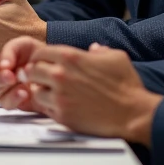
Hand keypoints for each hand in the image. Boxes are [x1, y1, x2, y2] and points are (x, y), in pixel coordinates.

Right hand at [0, 36, 42, 112]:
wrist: (49, 67)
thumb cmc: (33, 54)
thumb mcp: (22, 45)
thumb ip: (9, 51)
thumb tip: (3, 64)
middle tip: (8, 74)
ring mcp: (1, 92)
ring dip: (4, 86)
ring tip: (16, 80)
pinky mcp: (12, 102)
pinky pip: (7, 104)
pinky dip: (14, 98)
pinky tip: (24, 91)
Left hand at [25, 42, 162, 145]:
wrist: (133, 113)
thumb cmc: (126, 85)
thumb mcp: (116, 57)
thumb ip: (99, 50)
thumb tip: (93, 49)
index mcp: (71, 57)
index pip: (39, 53)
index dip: (40, 59)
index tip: (44, 64)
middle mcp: (61, 74)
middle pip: (31, 71)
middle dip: (35, 74)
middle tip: (43, 80)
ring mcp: (59, 96)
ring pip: (34, 91)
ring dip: (41, 91)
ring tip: (52, 93)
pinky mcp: (62, 115)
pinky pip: (44, 109)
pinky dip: (48, 107)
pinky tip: (60, 105)